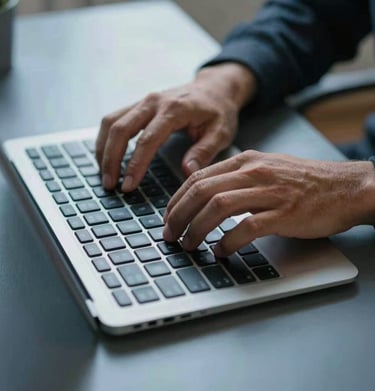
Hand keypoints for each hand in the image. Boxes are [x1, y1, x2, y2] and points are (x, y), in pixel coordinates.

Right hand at [96, 63, 255, 190]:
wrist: (215, 88)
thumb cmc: (219, 111)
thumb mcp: (221, 132)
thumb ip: (204, 151)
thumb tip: (187, 172)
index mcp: (175, 109)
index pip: (147, 140)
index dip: (135, 165)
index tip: (128, 186)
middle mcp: (154, 102)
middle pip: (120, 129)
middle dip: (111, 159)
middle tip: (110, 185)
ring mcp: (144, 101)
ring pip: (111, 122)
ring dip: (103, 149)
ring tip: (104, 174)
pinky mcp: (139, 105)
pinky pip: (113, 119)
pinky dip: (106, 139)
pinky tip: (106, 156)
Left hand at [163, 150, 374, 256]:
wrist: (346, 187)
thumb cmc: (305, 181)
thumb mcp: (266, 168)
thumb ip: (237, 177)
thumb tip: (207, 195)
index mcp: (246, 161)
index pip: (198, 178)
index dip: (177, 200)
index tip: (168, 217)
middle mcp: (253, 172)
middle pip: (201, 191)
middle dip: (178, 215)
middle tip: (170, 235)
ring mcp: (269, 192)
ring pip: (218, 207)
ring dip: (196, 229)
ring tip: (189, 245)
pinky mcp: (285, 213)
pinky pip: (247, 227)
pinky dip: (228, 241)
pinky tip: (221, 251)